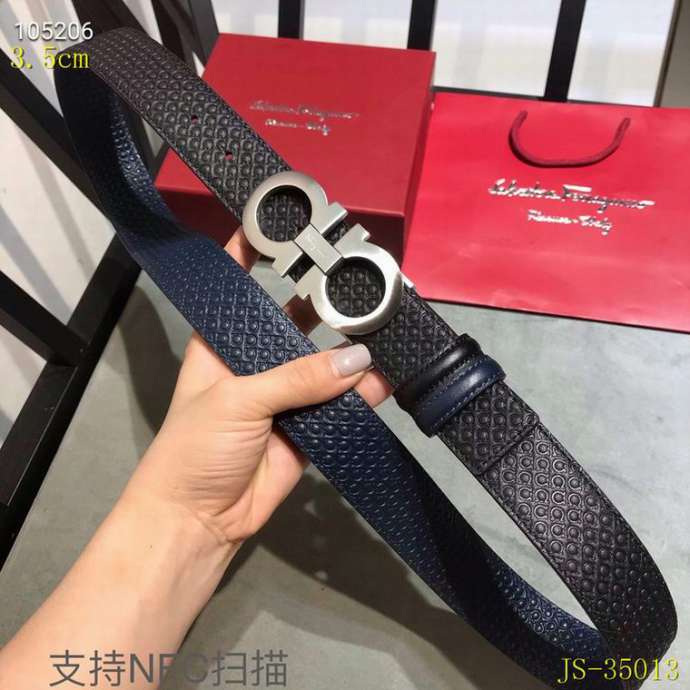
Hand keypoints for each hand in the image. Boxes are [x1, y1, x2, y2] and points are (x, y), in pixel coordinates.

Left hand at [125, 230, 392, 545]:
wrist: (199, 521)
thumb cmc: (195, 448)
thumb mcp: (238, 401)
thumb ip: (297, 378)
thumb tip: (357, 361)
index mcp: (222, 342)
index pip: (240, 287)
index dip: (257, 254)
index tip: (286, 226)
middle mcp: (256, 362)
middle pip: (294, 323)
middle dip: (324, 304)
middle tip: (360, 282)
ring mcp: (285, 395)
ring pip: (324, 363)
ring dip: (350, 351)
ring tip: (382, 330)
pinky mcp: (309, 428)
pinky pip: (340, 405)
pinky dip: (363, 395)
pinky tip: (383, 381)